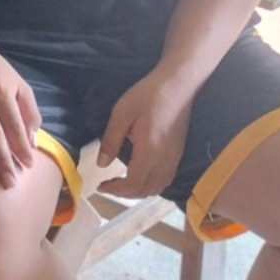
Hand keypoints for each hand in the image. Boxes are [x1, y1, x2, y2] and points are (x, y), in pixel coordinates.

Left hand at [96, 71, 194, 199]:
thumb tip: (101, 164)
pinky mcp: (178, 153)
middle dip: (125, 193)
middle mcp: (164, 160)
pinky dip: (152, 185)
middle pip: (145, 190)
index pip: (133, 183)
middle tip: (108, 186)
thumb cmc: (147, 96)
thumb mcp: (121, 114)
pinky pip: (166, 179)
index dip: (116, 190)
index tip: (101, 186)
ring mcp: (174, 158)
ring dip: (139, 191)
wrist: (178, 85)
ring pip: (157, 187)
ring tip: (122, 184)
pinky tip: (141, 177)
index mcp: (149, 152)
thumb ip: (111, 140)